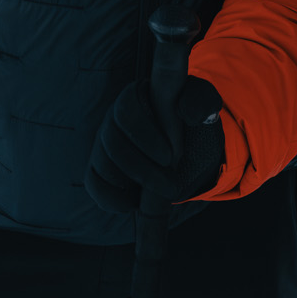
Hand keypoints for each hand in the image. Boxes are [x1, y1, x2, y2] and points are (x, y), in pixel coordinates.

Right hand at [85, 76, 224, 213]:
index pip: (127, 108)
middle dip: (144, 170)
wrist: (186, 147)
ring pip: (103, 162)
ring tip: (163, 193)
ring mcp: (104, 140)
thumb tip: (186, 111)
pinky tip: (134, 203)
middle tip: (173, 187)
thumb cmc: (192, 122)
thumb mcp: (203, 107)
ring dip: (133, 184)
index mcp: (137, 94)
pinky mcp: (99, 165)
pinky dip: (111, 197)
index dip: (146, 135)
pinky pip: (93, 181)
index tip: (171, 157)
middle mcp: (115, 113)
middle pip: (114, 142)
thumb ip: (200, 102)